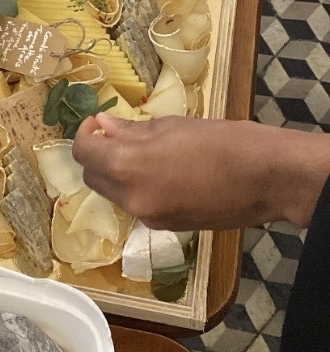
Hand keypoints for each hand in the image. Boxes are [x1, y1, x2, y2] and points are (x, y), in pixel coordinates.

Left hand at [71, 115, 329, 230]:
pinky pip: (137, 205)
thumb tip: (104, 125)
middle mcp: (130, 198)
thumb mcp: (172, 126)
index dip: (85, 134)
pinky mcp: (166, 227)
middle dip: (98, 156)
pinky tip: (162, 174)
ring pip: (114, 194)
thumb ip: (131, 130)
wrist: (268, 178)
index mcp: (127, 166)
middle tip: (116, 136)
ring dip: (117, 174)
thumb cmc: (224, 141)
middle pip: (93, 177)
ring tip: (143, 154)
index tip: (97, 124)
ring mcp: (147, 217)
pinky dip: (138, 189)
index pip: (83, 153)